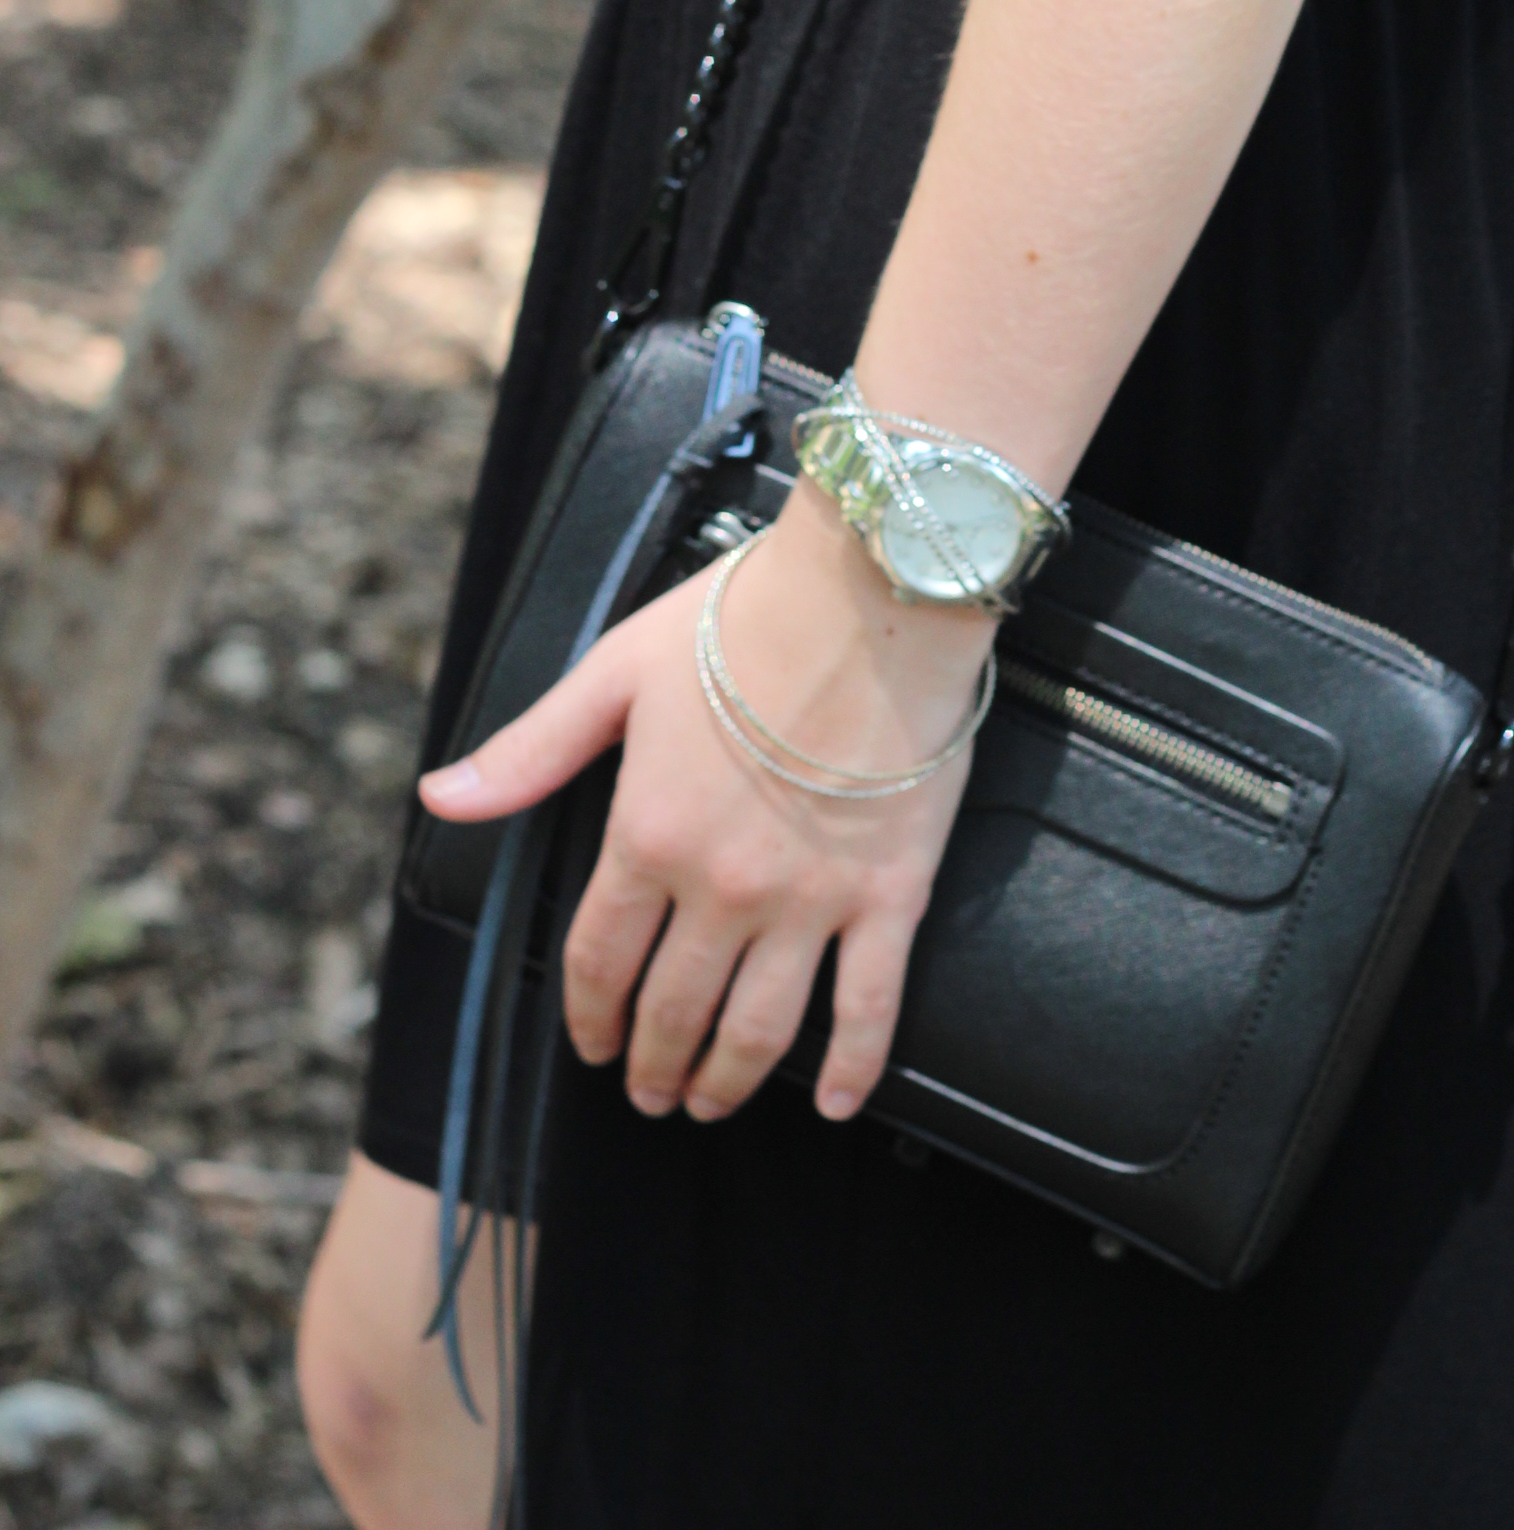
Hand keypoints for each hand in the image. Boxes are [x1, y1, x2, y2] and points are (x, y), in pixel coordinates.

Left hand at [416, 483, 991, 1124]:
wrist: (873, 594)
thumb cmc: (743, 620)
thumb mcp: (616, 672)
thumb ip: (530, 750)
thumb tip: (439, 799)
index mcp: (649, 835)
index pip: (600, 961)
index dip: (588, 1018)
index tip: (590, 1047)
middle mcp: (722, 888)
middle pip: (673, 1010)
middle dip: (651, 1064)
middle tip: (649, 1091)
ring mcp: (810, 900)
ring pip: (758, 1029)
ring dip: (727, 1082)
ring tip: (711, 1103)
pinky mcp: (890, 896)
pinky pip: (868, 1006)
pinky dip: (850, 1067)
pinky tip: (835, 1101)